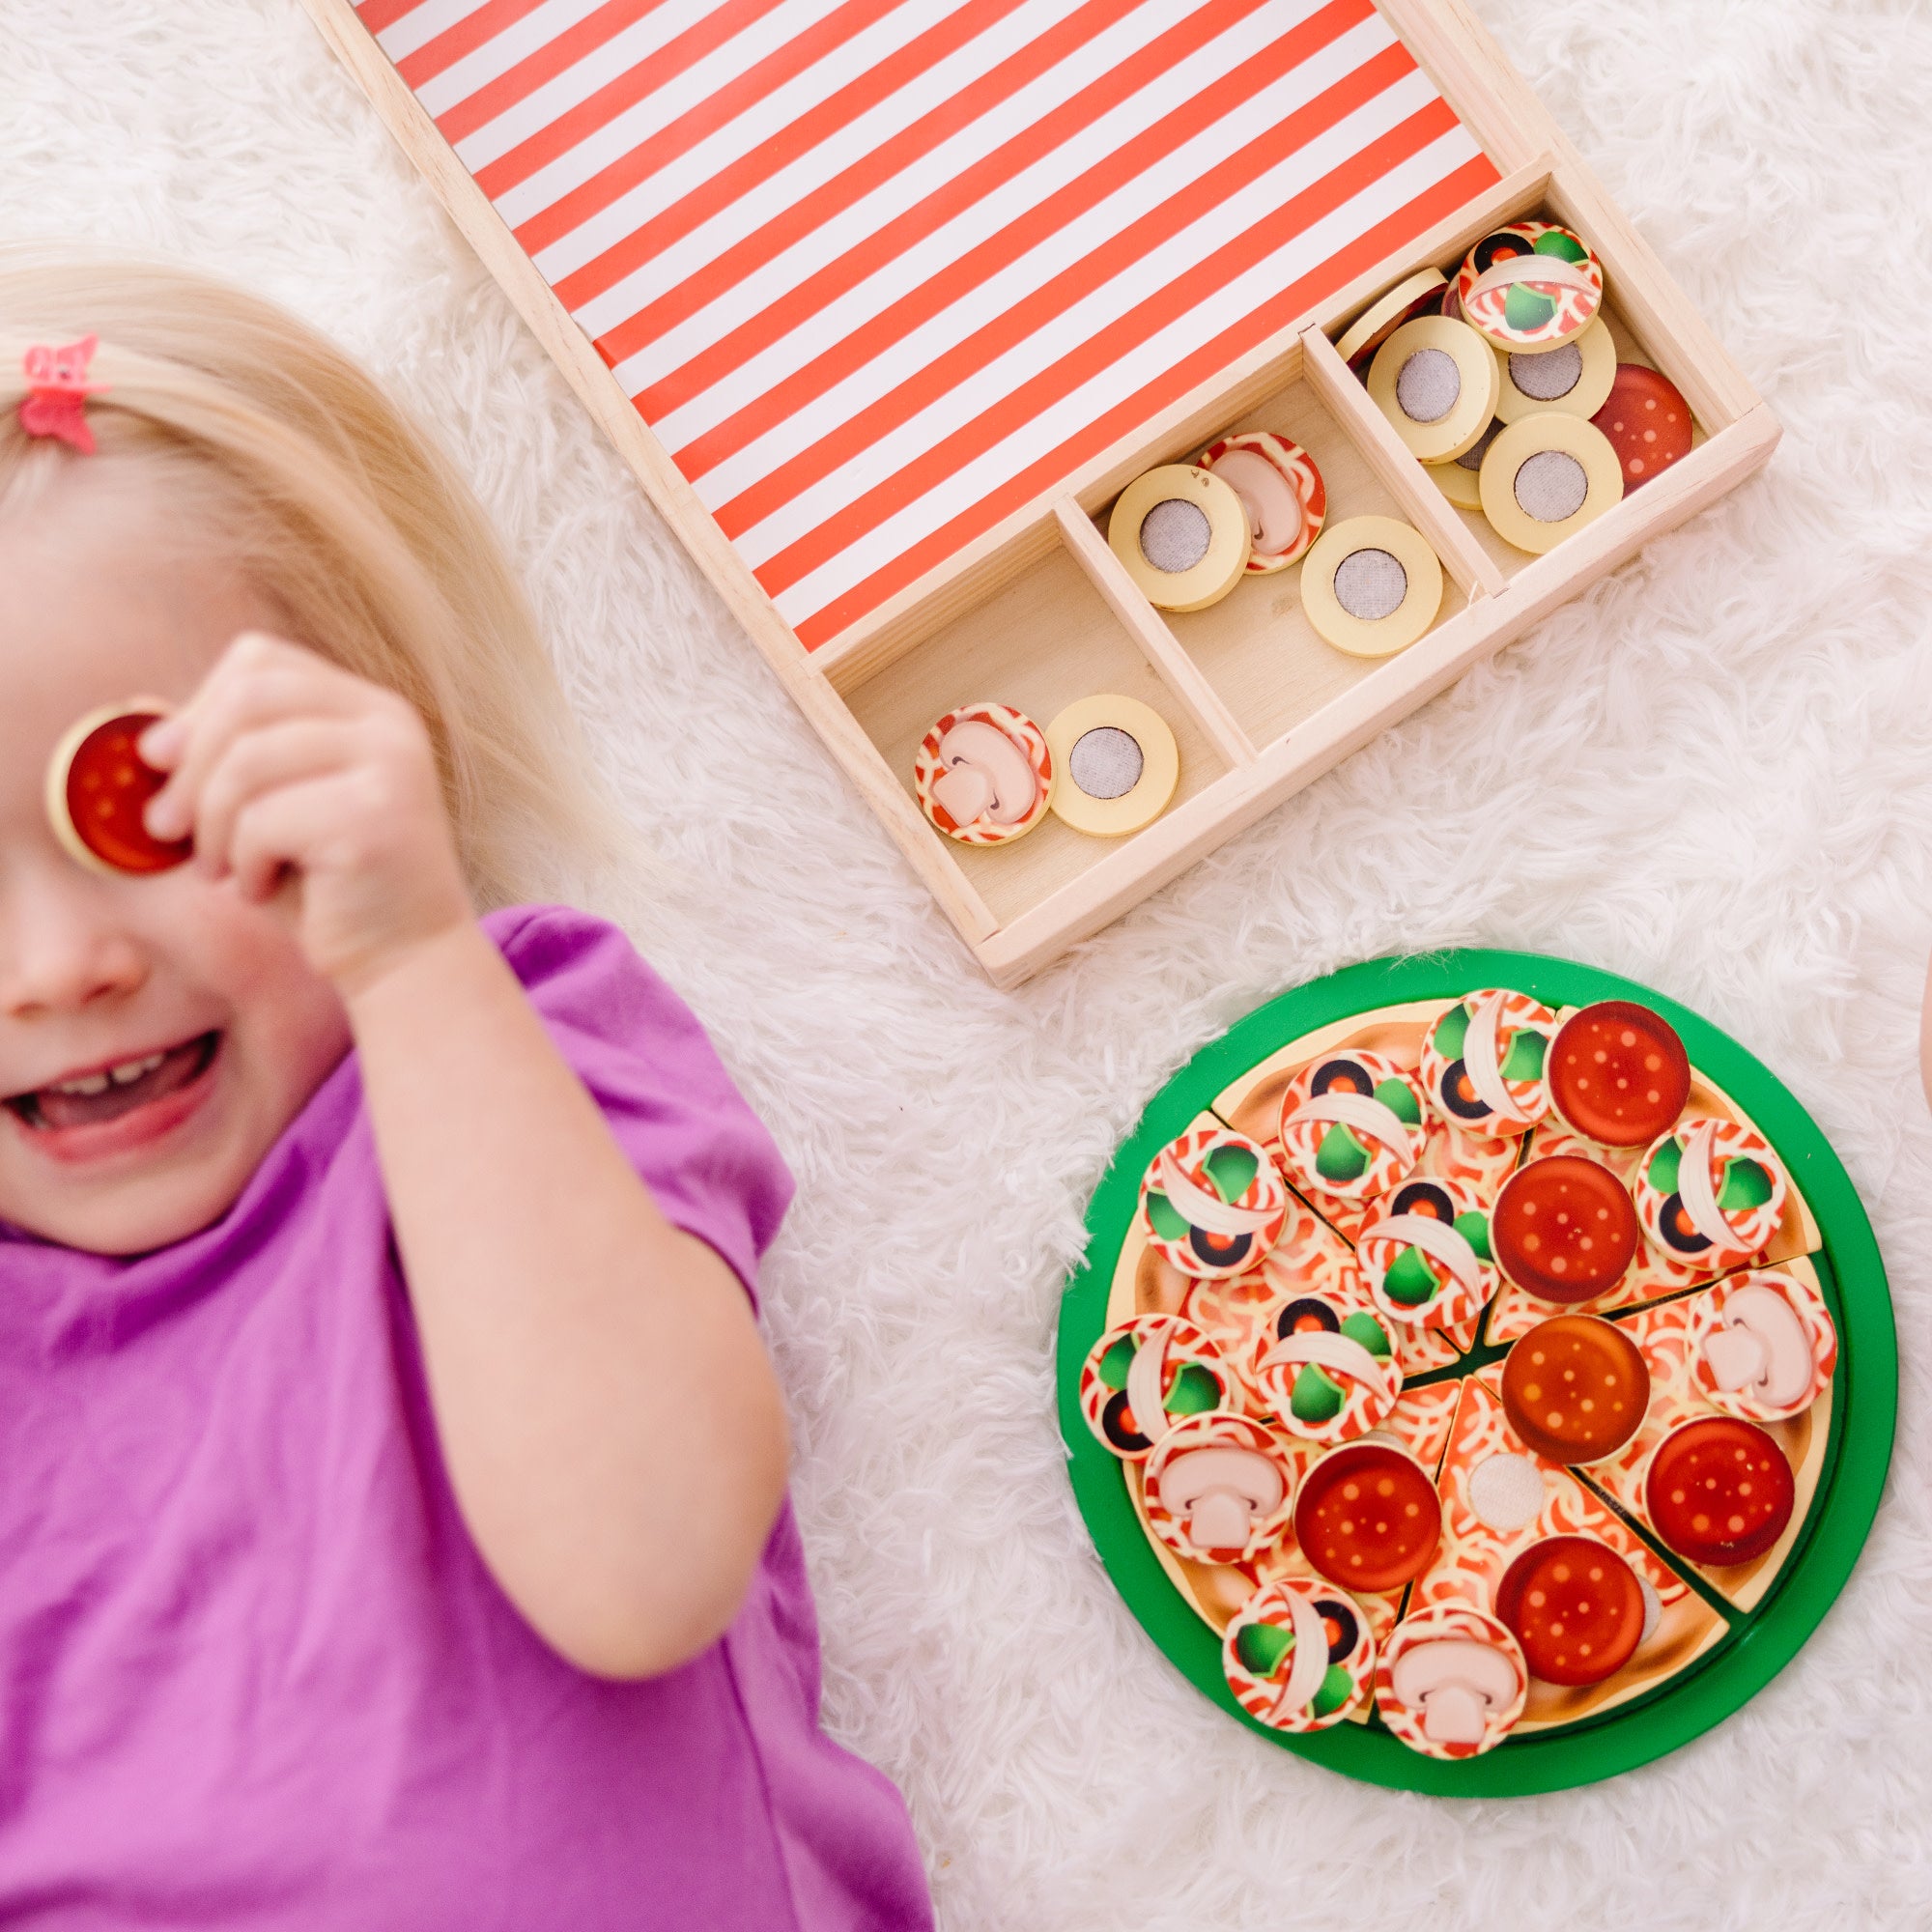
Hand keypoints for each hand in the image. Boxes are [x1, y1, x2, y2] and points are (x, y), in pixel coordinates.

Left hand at [141, 632, 474, 994]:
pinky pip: (263, 821)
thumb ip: (223, 757)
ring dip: (211, 826)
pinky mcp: (377, 817)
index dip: (197, 707)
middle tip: (169, 829)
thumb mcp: (272, 808)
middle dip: (190, 768)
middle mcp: (389, 724)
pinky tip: (260, 889)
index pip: (260, 660)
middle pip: (247, 698)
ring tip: (221, 871)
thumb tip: (138, 712)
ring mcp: (391, 766)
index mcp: (369, 708)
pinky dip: (242, 863)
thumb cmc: (333, 887)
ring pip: (247, 761)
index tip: (162, 765)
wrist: (408, 960)